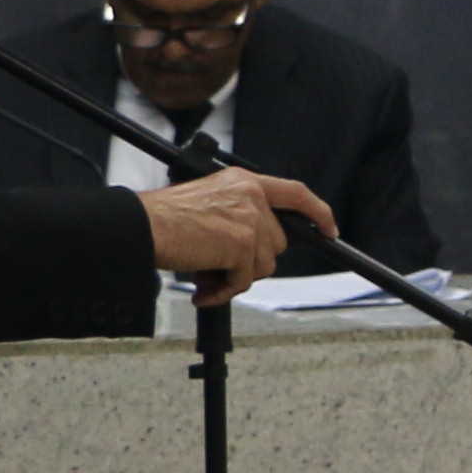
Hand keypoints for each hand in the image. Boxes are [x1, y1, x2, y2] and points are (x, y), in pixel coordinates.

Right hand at [140, 169, 332, 295]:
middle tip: (217, 267)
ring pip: (263, 265)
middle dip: (251, 261)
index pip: (295, 193)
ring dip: (234, 278)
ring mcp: (249, 219)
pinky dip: (223, 291)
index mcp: (243, 181)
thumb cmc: (163, 220)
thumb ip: (238, 215)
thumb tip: (258, 249)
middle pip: (276, 242)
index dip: (317, 212)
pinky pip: (244, 281)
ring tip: (204, 275)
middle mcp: (251, 195)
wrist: (142, 227)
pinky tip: (203, 290)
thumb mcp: (209, 204)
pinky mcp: (242, 244)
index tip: (329, 229)